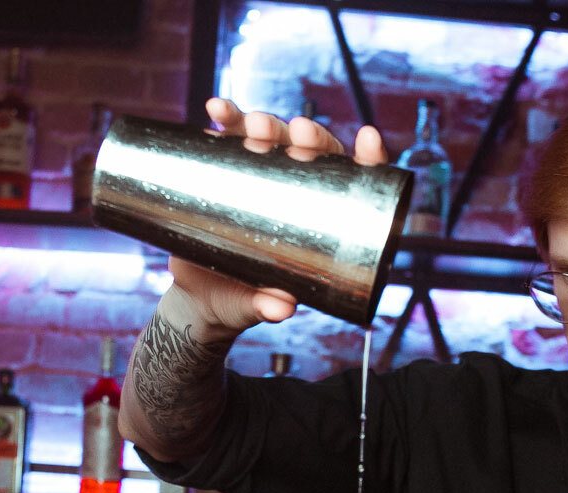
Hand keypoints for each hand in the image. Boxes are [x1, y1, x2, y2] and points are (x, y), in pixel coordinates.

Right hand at [167, 97, 390, 332]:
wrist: (198, 299)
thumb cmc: (237, 302)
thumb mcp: (251, 307)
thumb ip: (265, 307)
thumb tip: (281, 309)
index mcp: (316, 223)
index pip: (352, 184)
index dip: (367, 159)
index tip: (369, 138)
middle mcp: (293, 194)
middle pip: (312, 153)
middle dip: (308, 136)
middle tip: (296, 132)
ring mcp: (260, 179)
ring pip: (273, 139)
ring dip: (265, 123)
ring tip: (252, 123)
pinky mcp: (226, 172)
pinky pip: (229, 140)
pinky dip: (225, 119)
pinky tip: (216, 109)